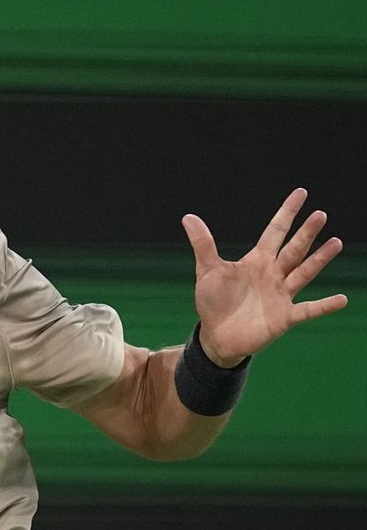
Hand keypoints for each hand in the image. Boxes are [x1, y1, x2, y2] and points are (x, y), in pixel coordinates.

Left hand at [182, 188, 347, 366]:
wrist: (216, 336)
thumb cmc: (214, 302)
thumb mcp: (208, 271)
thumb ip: (203, 244)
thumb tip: (188, 217)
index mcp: (257, 261)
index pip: (275, 231)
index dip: (287, 212)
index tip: (301, 193)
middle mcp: (274, 274)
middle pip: (293, 249)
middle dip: (306, 233)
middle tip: (320, 215)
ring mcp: (281, 295)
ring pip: (304, 273)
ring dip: (319, 259)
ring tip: (336, 243)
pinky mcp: (284, 317)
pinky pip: (308, 310)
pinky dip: (324, 306)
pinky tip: (342, 299)